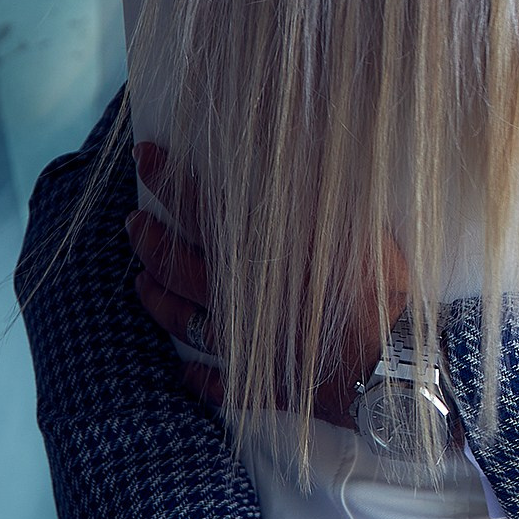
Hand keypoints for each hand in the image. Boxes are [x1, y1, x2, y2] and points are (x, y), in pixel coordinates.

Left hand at [131, 142, 405, 421]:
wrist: (385, 364)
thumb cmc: (374, 290)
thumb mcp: (353, 223)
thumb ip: (315, 185)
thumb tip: (296, 138)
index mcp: (254, 252)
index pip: (195, 205)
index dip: (165, 177)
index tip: (143, 156)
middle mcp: (232, 295)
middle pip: (173, 263)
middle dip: (147, 239)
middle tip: (133, 223)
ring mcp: (236, 341)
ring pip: (178, 318)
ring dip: (155, 298)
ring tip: (141, 281)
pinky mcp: (250, 379)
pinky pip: (209, 380)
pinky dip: (193, 372)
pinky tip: (184, 366)